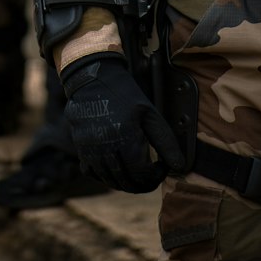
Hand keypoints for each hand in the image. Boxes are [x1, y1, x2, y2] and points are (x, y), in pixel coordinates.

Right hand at [62, 54, 184, 192]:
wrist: (92, 77)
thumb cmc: (124, 93)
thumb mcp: (149, 113)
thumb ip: (166, 141)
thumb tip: (180, 167)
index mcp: (124, 138)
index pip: (143, 175)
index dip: (155, 177)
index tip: (161, 168)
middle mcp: (105, 147)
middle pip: (126, 182)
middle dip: (142, 184)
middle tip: (151, 176)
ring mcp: (89, 149)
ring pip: (109, 180)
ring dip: (125, 182)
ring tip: (135, 172)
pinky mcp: (79, 147)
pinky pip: (92, 172)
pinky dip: (105, 176)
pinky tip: (115, 167)